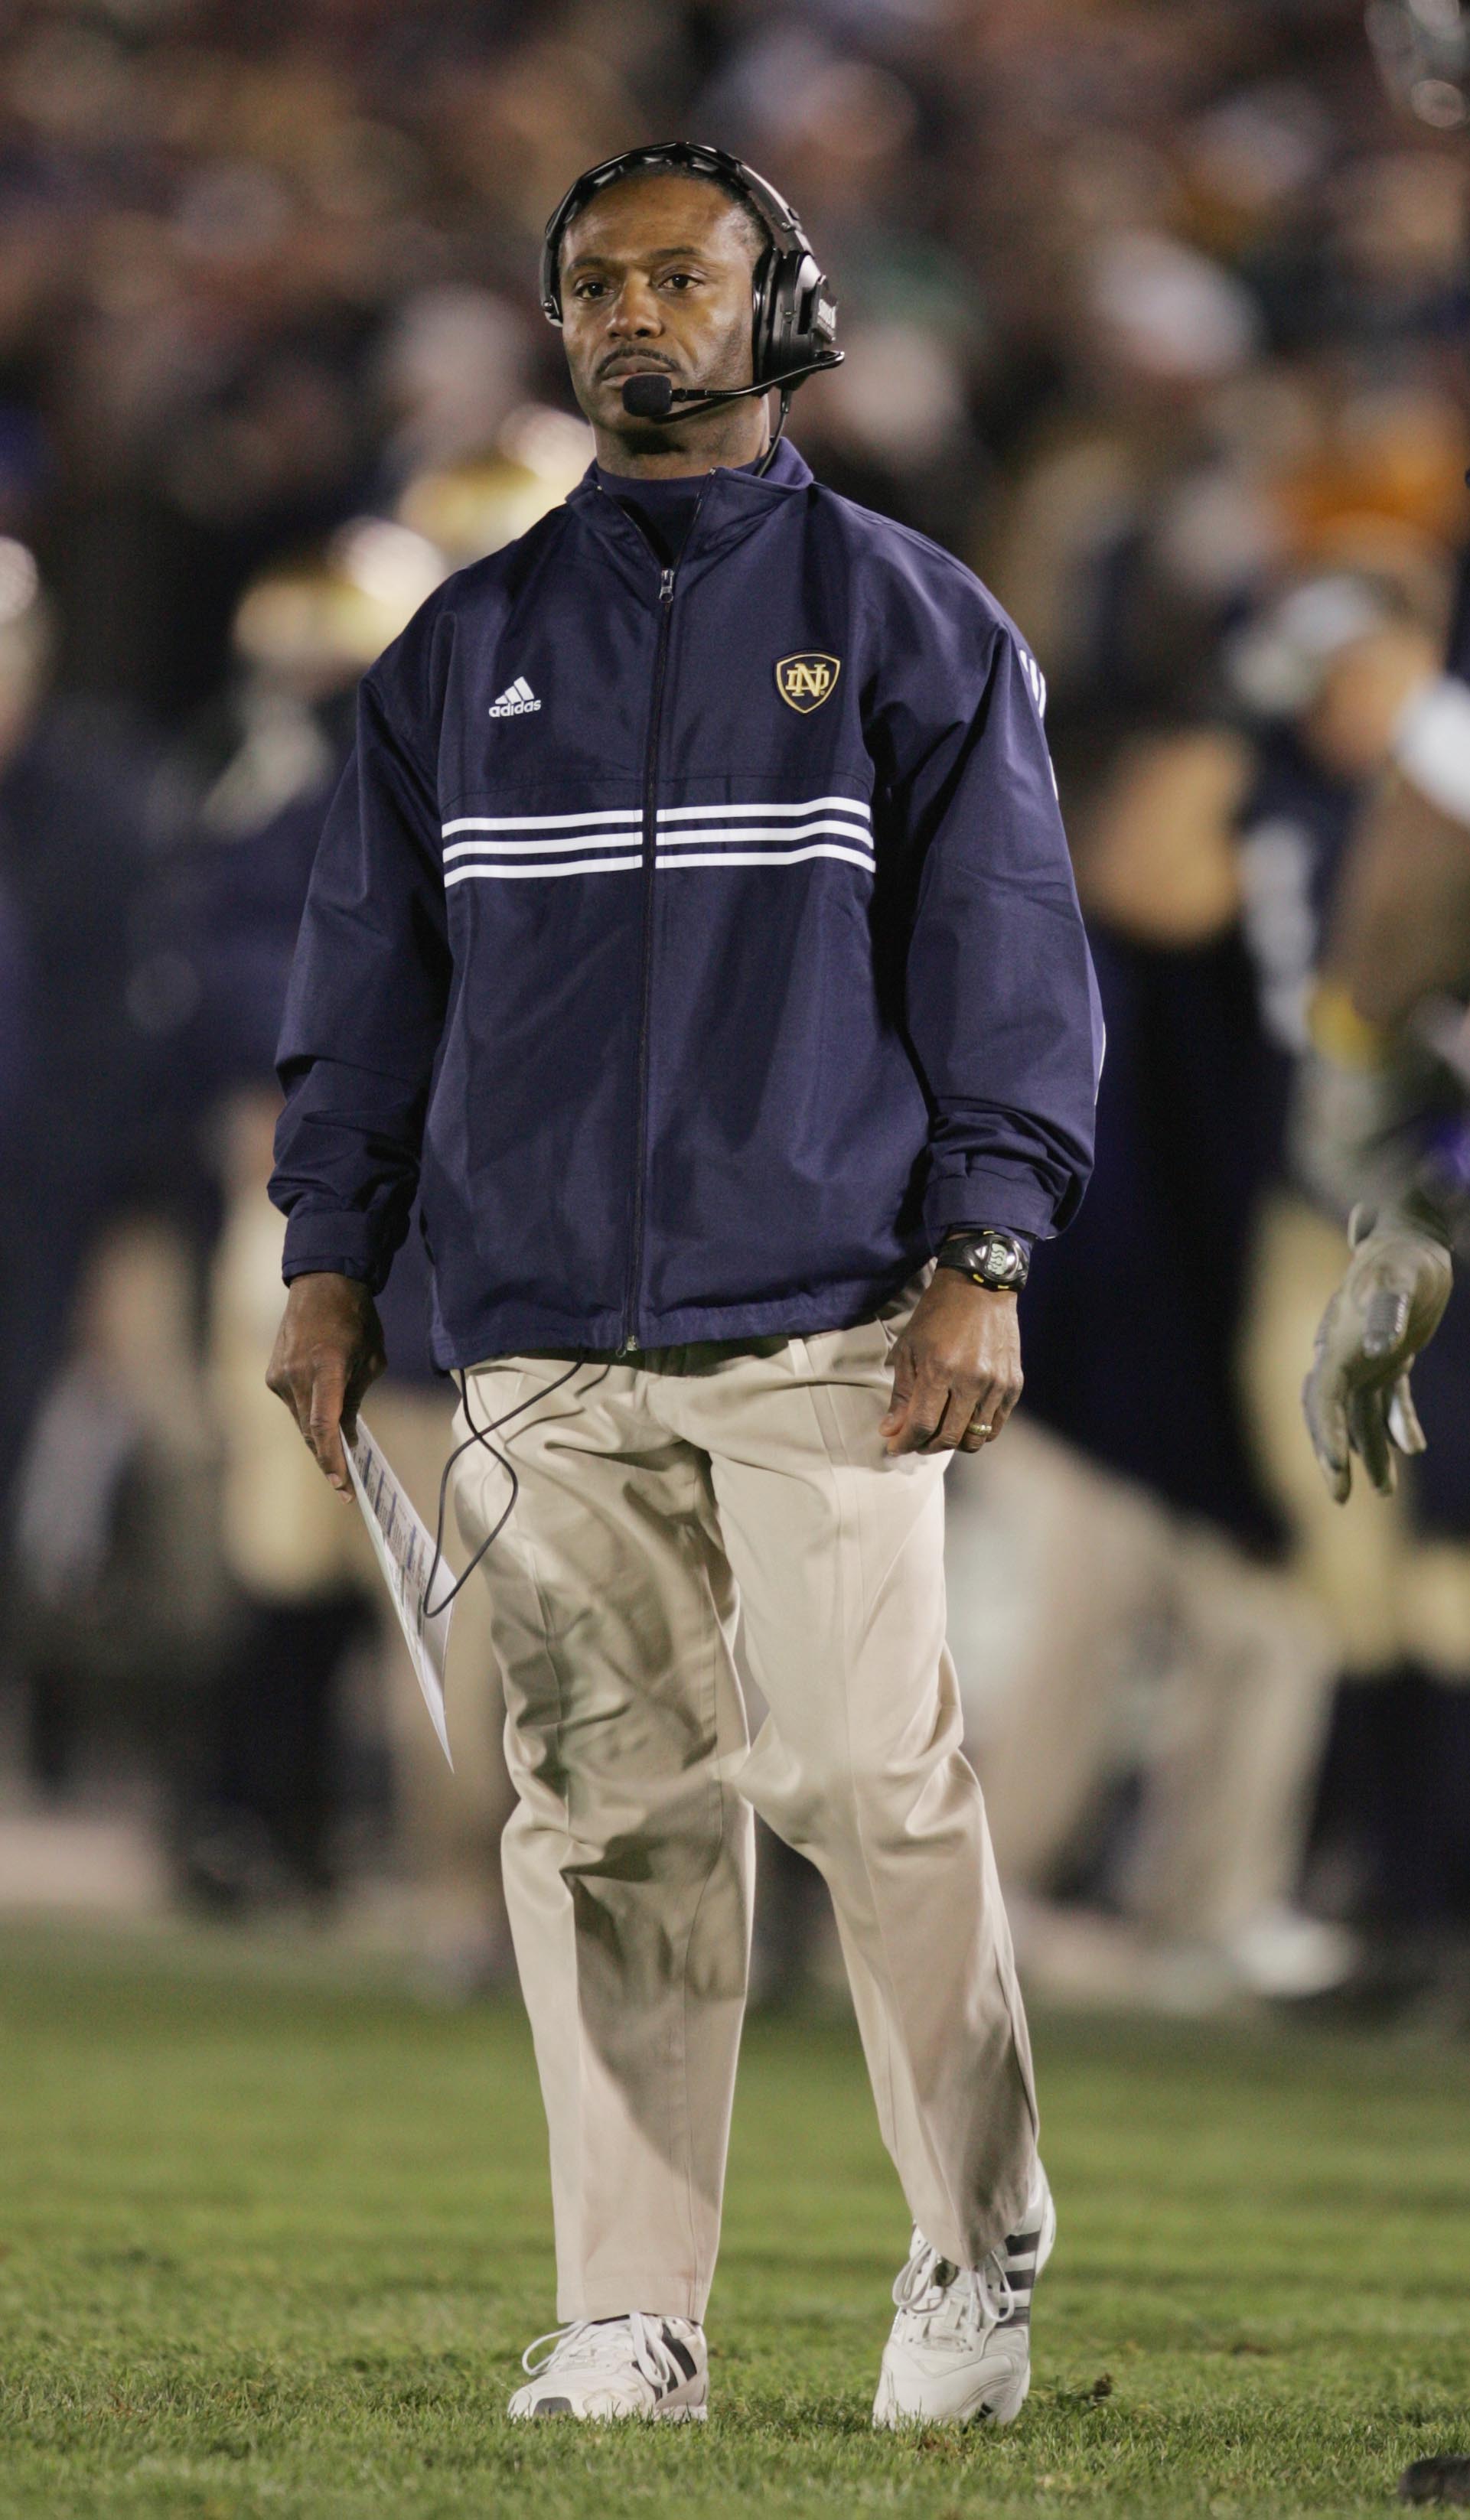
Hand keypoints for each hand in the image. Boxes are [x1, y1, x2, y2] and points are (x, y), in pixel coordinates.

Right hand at [266, 1271, 385, 1493]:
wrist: (323, 1285)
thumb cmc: (357, 1321)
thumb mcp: (370, 1360)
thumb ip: (355, 1399)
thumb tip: (345, 1436)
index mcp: (326, 1367)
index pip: (323, 1424)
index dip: (331, 1457)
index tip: (340, 1483)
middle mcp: (296, 1373)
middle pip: (309, 1430)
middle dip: (327, 1458)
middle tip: (344, 1485)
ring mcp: (280, 1375)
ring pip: (299, 1421)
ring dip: (318, 1439)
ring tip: (338, 1457)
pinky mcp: (272, 1374)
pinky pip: (293, 1405)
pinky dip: (308, 1416)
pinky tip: (324, 1420)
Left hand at [880, 1271, 1021, 1456]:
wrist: (980, 1287)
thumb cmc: (937, 1315)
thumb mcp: (909, 1348)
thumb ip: (901, 1394)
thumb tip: (891, 1430)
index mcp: (940, 1369)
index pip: (922, 1425)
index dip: (905, 1443)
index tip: (895, 1446)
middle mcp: (972, 1380)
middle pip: (949, 1438)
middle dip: (926, 1446)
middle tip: (915, 1441)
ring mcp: (997, 1384)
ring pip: (976, 1438)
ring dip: (953, 1443)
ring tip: (939, 1432)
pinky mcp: (1014, 1384)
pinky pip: (996, 1425)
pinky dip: (978, 1431)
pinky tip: (963, 1421)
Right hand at [1302, 1208, 1452, 1502]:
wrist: (1411, 1231)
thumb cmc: (1404, 1256)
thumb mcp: (1399, 1278)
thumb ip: (1390, 1309)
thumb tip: (1382, 1349)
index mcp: (1337, 1343)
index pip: (1322, 1398)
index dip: (1326, 1434)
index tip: (1337, 1470)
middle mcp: (1344, 1353)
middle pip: (1328, 1413)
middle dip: (1333, 1455)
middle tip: (1341, 1496)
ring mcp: (1365, 1355)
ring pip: (1359, 1413)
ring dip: (1369, 1451)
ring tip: (1384, 1491)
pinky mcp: (1390, 1355)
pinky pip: (1388, 1398)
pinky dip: (1398, 1422)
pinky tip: (1414, 1445)